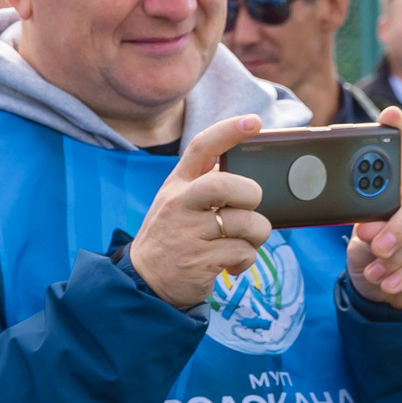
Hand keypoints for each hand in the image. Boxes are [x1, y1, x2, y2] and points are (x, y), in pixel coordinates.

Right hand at [127, 114, 274, 309]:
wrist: (144, 281)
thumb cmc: (172, 236)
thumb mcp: (177, 203)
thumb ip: (204, 184)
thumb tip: (244, 167)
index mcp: (177, 185)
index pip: (201, 148)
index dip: (229, 131)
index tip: (254, 121)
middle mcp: (179, 205)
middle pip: (225, 184)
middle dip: (251, 194)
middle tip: (251, 206)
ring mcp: (187, 233)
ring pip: (245, 223)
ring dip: (257, 234)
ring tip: (244, 242)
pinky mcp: (198, 261)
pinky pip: (243, 252)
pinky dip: (246, 259)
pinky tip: (232, 263)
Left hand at [348, 112, 401, 309]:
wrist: (391, 296)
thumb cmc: (374, 259)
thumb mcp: (360, 243)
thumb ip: (365, 230)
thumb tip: (370, 227)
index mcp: (399, 194)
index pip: (398, 159)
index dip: (396, 133)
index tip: (389, 114)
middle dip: (397, 225)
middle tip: (373, 243)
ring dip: (396, 257)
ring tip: (375, 271)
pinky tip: (389, 283)